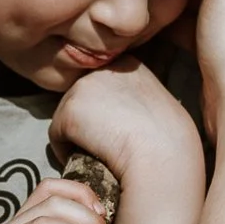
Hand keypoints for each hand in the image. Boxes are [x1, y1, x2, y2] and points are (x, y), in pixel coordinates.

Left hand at [49, 54, 198, 181]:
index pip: (101, 86)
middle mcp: (103, 67)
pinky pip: (56, 137)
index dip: (104, 112)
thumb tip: (112, 116)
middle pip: (81, 98)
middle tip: (104, 146)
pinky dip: (66, 152)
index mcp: (127, 63)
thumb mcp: (156, 105)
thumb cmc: (168, 142)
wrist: (163, 155)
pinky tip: (89, 160)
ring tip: (100, 154)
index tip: (117, 132)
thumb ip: (132, 99)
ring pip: (67, 116)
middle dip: (88, 122)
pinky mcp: (69, 110)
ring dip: (77, 137)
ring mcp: (84, 86)